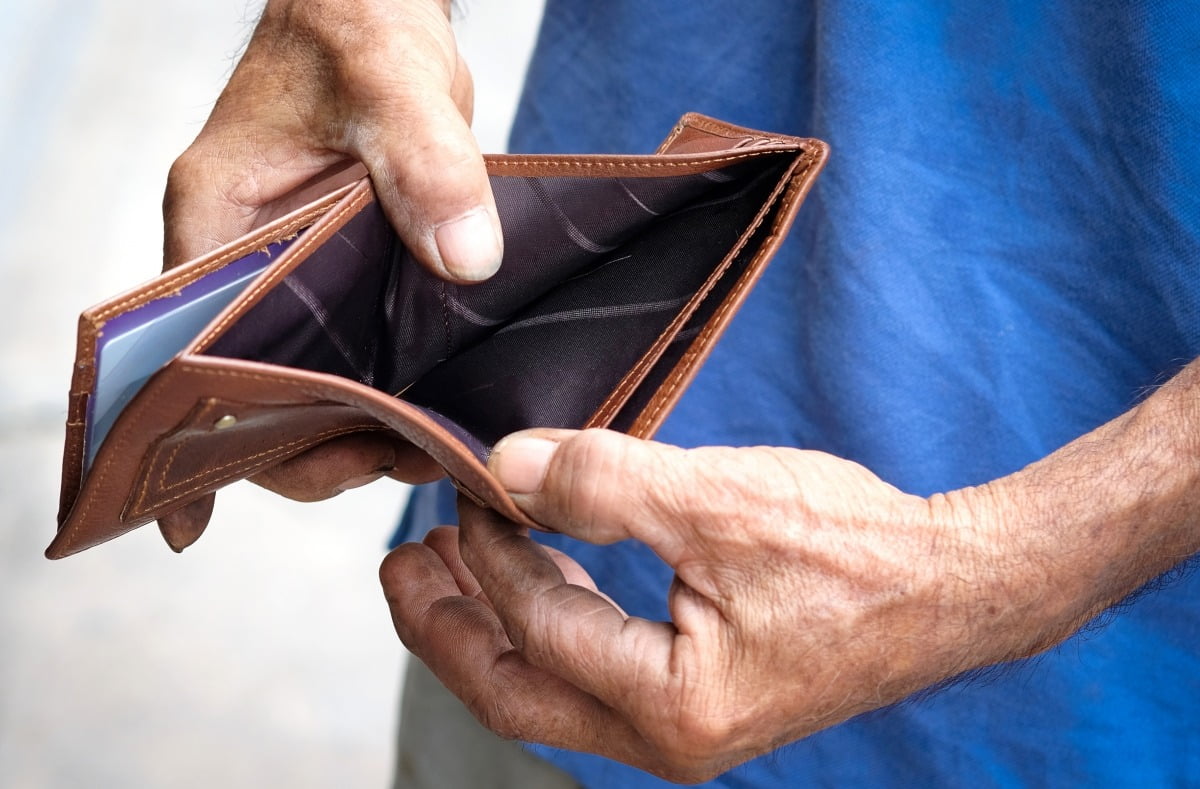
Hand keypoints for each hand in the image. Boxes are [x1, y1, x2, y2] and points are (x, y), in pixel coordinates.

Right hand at [159, 0, 489, 547]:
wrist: (380, 9)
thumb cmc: (357, 28)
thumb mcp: (392, 86)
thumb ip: (427, 168)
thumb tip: (464, 263)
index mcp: (217, 225)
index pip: (185, 358)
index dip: (196, 438)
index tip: (199, 511)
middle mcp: (245, 262)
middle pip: (249, 389)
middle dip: (304, 444)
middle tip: (389, 464)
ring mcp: (296, 274)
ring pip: (306, 380)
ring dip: (351, 425)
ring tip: (425, 451)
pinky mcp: (347, 276)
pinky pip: (353, 354)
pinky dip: (380, 392)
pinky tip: (427, 421)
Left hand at [382, 366, 1199, 782]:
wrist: (953, 586)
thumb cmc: (855, 549)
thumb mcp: (720, 500)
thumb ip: (604, 484)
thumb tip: (505, 467)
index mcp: (669, 705)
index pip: (538, 625)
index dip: (490, 552)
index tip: (468, 486)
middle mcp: (668, 737)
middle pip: (516, 693)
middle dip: (446, 627)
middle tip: (400, 566)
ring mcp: (684, 726)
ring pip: (549, 687)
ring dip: (492, 623)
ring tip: (449, 559)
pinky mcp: (699, 698)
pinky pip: (592, 671)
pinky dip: (548, 620)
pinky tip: (538, 569)